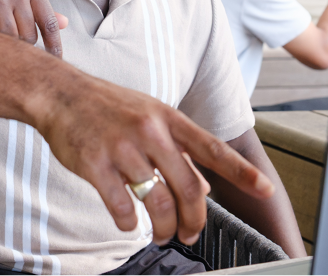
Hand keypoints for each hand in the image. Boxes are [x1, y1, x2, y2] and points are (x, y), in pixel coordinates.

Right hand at [33, 77, 273, 244]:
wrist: (61, 93)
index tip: (267, 188)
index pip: (213, 149)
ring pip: (157, 202)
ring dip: (164, 228)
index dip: (242, 172)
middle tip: (192, 234)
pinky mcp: (95, 165)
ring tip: (162, 234)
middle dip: (196, 221)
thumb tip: (204, 189)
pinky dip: (129, 224)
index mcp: (168, 119)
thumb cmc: (109, 106)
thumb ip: (179, 151)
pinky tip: (128, 223)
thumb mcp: (151, 118)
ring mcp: (122, 148)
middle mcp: (149, 132)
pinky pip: (121, 207)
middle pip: (188, 188)